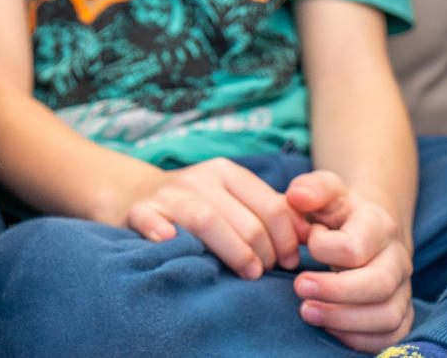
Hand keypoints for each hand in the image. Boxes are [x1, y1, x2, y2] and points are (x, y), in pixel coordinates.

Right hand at [122, 158, 308, 279]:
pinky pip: (151, 221)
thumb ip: (270, 212)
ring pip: (207, 221)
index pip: (272, 205)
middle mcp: (198, 178)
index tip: (289, 262)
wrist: (136, 193)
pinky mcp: (139, 210)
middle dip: (264, 253)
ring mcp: (168, 194)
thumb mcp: (234, 199)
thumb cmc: (198, 205)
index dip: (287, 239)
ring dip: (233, 252)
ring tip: (246, 274)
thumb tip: (310, 234)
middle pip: (245, 220)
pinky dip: (160, 231)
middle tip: (264, 273)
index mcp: (226, 172)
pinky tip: (170, 242)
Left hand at [286, 171, 413, 350]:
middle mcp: (397, 259)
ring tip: (307, 312)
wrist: (368, 226)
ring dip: (344, 320)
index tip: (306, 244)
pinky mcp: (400, 311)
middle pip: (378, 285)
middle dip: (334, 292)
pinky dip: (361, 339)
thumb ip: (311, 188)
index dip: (323, 249)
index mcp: (378, 226)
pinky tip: (330, 329)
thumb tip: (297, 197)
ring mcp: (402, 288)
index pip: (354, 247)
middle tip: (299, 288)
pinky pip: (391, 336)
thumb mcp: (325, 189)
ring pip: (387, 316)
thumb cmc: (338, 210)